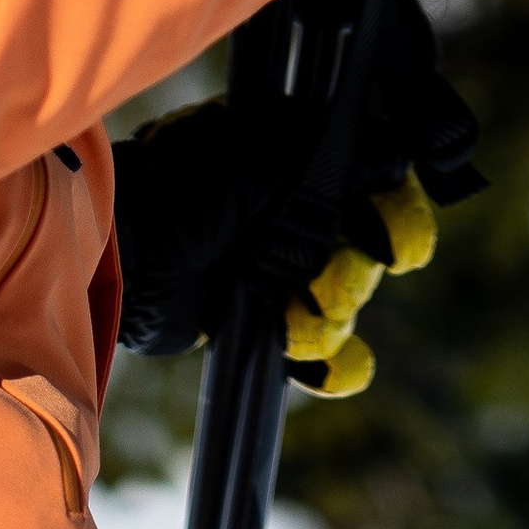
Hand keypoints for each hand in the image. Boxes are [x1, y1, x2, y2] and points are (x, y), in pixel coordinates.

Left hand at [113, 0, 481, 384]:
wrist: (123, 254)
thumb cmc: (183, 190)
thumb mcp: (262, 162)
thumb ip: (333, 163)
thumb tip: (398, 158)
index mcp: (295, 159)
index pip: (371, 183)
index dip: (396, 213)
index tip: (405, 245)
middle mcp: (291, 210)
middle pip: (364, 248)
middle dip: (354, 273)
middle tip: (328, 284)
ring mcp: (273, 265)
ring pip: (341, 300)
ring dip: (330, 317)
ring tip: (302, 320)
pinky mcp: (256, 314)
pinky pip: (310, 345)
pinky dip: (326, 359)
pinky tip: (330, 370)